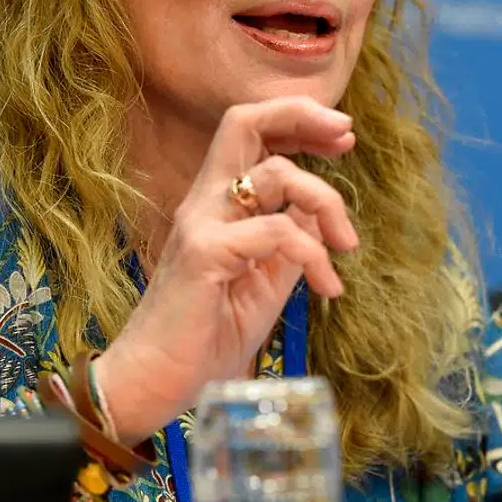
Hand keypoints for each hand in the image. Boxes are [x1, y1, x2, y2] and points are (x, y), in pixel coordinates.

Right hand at [93, 96, 358, 444]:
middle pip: (243, 121)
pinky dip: (314, 253)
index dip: (297, 122)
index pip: (250, 132)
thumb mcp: (264, 281)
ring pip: (274, 172)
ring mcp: (201, 224)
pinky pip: (276, 230)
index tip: (341, 137)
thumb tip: (320, 216)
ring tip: (346, 248)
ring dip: (327, 202)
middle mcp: (204, 201)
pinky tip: (327, 287)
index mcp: (216, 202)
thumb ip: (289, 243)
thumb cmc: (206, 335)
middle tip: (347, 136)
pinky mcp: (205, 255)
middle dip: (303, 116)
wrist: (154, 385)